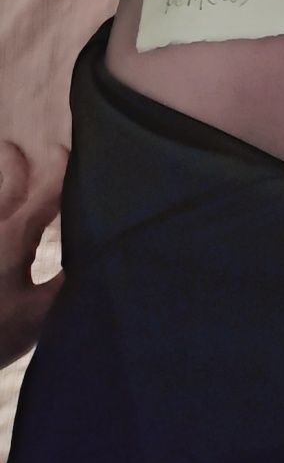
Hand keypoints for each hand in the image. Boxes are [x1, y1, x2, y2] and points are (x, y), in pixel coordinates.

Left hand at [0, 142, 65, 369]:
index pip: (44, 195)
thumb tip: (94, 262)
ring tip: (0, 176)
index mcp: (15, 237)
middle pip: (5, 191)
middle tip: (10, 147)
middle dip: (13, 169)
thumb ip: (66, 286)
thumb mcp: (38, 315)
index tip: (64, 149)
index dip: (58, 171)